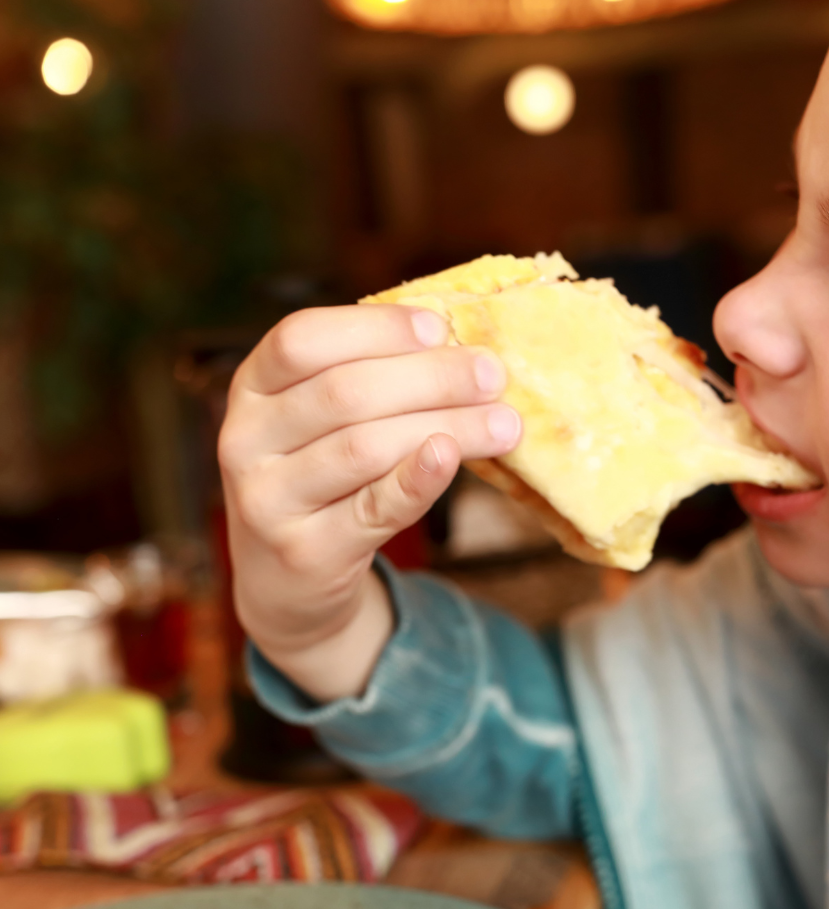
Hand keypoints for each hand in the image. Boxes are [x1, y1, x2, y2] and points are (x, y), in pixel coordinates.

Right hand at [218, 303, 520, 700]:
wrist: (284, 580)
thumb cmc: (321, 478)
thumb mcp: (318, 422)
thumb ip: (367, 378)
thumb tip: (458, 345)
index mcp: (250, 388)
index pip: (302, 339)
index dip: (374, 328)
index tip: (440, 328)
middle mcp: (245, 439)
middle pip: (344, 393)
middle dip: (431, 379)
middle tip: (492, 376)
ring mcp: (268, 499)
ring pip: (365, 447)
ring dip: (446, 427)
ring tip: (504, 424)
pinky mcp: (306, 551)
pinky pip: (373, 508)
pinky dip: (418, 480)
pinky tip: (453, 456)